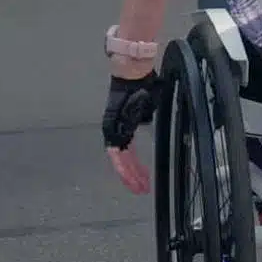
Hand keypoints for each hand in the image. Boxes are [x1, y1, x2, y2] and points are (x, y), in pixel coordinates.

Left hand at [104, 73, 160, 194]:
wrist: (133, 72)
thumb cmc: (142, 83)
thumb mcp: (149, 105)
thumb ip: (147, 116)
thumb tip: (148, 121)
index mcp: (125, 125)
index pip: (128, 152)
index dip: (135, 167)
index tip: (143, 179)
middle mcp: (116, 130)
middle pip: (123, 159)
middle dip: (132, 176)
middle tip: (141, 189)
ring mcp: (113, 130)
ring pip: (119, 160)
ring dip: (129, 175)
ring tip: (140, 187)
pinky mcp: (112, 129)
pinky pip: (117, 153)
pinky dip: (123, 167)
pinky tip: (131, 177)